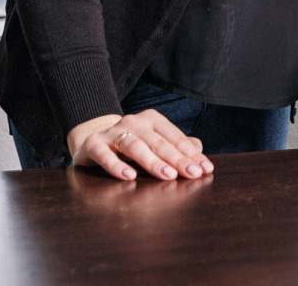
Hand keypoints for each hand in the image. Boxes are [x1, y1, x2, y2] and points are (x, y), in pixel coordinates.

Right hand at [67, 110, 214, 180]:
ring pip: (135, 147)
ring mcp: (113, 132)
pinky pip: (105, 155)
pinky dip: (117, 165)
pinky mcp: (94, 144)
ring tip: (168, 175)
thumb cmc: (131, 144)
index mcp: (152, 119)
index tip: (206, 169)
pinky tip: (129, 176)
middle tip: (193, 174)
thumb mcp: (154, 142)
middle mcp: (134, 122)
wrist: (92, 141)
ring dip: (153, 162)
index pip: (175, 137)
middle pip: (159, 142)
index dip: (191, 153)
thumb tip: (199, 150)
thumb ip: (176, 145)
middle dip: (178, 159)